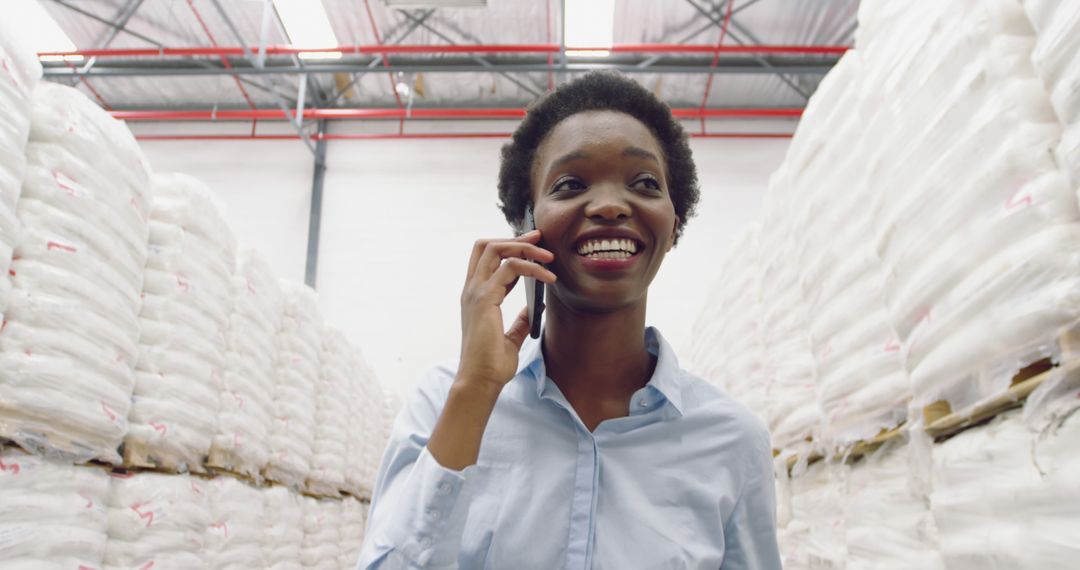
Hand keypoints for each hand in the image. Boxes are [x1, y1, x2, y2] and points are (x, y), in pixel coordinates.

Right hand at [457, 229, 556, 389]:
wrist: (481, 380)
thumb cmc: (492, 364)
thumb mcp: (510, 338)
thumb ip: (520, 321)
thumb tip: (536, 307)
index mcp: (475, 296)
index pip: (486, 259)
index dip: (508, 247)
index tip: (532, 246)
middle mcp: (471, 290)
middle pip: (487, 246)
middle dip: (515, 238)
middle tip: (539, 237)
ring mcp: (476, 292)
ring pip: (496, 249)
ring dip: (525, 247)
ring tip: (549, 257)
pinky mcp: (485, 298)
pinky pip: (511, 268)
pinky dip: (532, 268)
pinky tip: (548, 278)